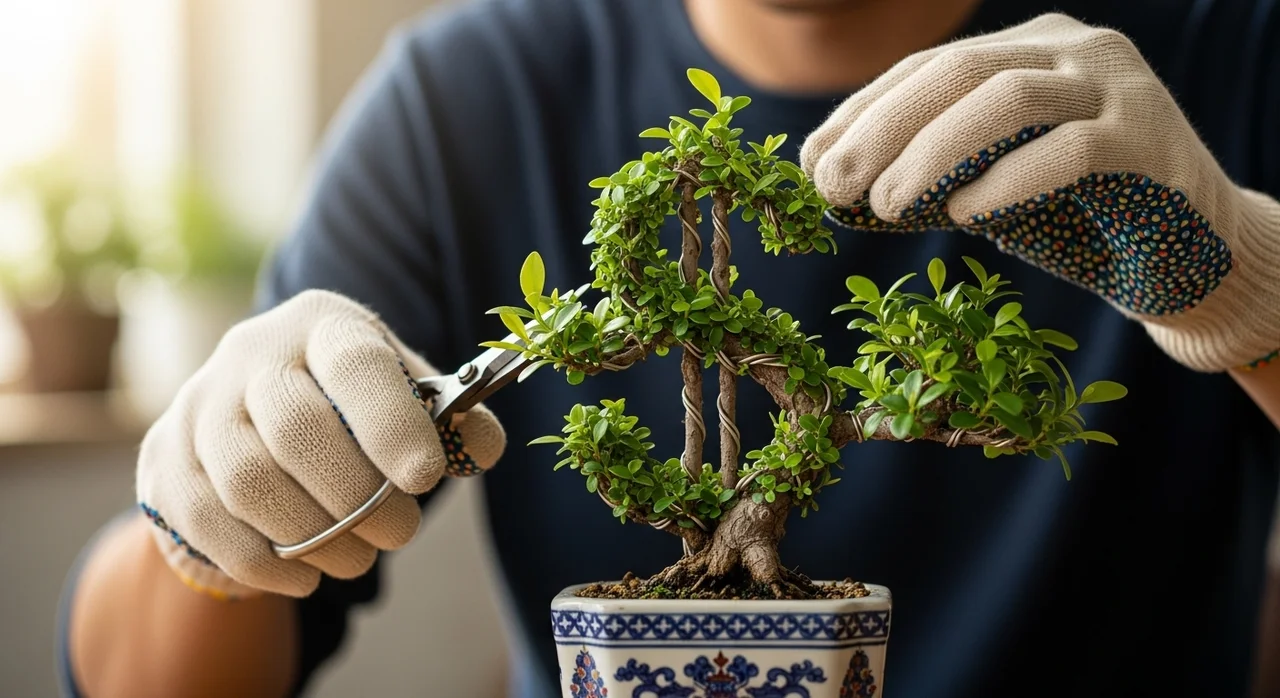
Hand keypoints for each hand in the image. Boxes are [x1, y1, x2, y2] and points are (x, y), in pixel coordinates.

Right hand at [135, 289, 505, 598]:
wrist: (254, 418)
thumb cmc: (351, 407)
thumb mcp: (406, 396)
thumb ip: (453, 421)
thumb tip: (482, 448)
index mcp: (323, 324)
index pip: (355, 364)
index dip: (392, 423)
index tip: (426, 477)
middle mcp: (251, 352)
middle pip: (296, 429)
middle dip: (358, 498)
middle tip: (401, 532)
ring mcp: (198, 404)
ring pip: (246, 480)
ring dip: (313, 536)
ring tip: (360, 558)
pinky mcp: (165, 458)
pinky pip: (206, 520)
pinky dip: (262, 561)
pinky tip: (307, 575)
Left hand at [800, 12, 1279, 372]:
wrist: (1189, 253)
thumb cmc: (1073, 217)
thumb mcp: (986, 188)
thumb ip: (925, 179)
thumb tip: (830, 192)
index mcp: (1026, 50)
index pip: (927, 68)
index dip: (861, 112)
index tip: (809, 164)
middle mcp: (1071, 51)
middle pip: (958, 71)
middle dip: (882, 128)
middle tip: (830, 184)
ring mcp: (1115, 90)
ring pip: (1008, 97)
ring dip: (932, 150)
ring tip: (881, 202)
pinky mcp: (1148, 144)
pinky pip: (1070, 151)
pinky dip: (1008, 181)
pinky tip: (962, 213)